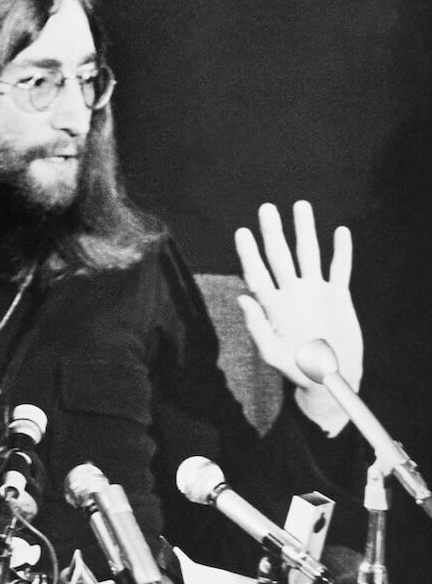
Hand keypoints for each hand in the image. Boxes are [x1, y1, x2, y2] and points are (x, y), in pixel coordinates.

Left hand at [234, 201, 361, 431]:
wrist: (329, 377)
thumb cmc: (297, 369)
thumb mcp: (272, 353)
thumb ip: (257, 326)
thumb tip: (241, 297)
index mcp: (273, 305)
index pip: (257, 273)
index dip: (248, 253)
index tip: (241, 232)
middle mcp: (292, 293)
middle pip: (280, 256)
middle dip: (273, 232)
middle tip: (266, 208)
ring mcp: (315, 293)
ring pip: (309, 254)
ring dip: (305, 231)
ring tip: (301, 205)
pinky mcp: (338, 297)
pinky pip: (340, 269)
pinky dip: (341, 252)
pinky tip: (340, 232)